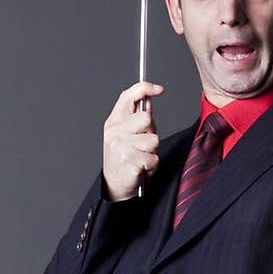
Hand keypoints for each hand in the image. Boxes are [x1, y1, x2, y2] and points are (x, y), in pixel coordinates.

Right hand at [102, 81, 163, 200]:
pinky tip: (141, 167)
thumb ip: (137, 116)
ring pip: (153, 140)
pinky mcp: (129, 162)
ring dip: (152, 151)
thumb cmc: (124, 157)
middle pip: (146, 118)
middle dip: (150, 131)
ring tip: (141, 156)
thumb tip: (149, 97)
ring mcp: (121, 147)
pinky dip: (151, 165)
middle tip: (142, 143)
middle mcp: (115, 132)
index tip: (158, 89)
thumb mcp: (126, 134)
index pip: (128, 97)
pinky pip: (153, 158)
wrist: (115, 184)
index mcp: (114, 122)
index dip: (144, 89)